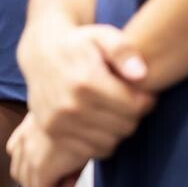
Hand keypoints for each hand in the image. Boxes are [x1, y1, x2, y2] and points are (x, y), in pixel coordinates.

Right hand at [14, 18, 155, 182]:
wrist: (40, 53)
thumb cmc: (79, 44)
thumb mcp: (102, 36)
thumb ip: (124, 51)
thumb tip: (141, 75)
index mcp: (86, 81)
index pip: (134, 107)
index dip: (146, 100)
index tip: (144, 93)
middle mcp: (70, 105)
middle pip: (124, 126)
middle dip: (132, 115)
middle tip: (129, 102)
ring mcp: (59, 121)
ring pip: (110, 142)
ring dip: (117, 130)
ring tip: (114, 111)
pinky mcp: (53, 132)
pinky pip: (91, 150)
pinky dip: (100, 141)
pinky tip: (99, 122)